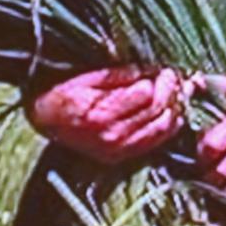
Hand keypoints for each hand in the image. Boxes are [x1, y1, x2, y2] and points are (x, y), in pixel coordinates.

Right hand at [28, 67, 185, 163]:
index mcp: (99, 114)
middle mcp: (111, 136)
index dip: (160, 79)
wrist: (46, 121)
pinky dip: (170, 126)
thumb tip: (148, 71)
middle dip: (171, 91)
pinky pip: (156, 142)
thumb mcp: (85, 78)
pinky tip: (175, 111)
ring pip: (162, 128)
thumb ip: (118, 76)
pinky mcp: (121, 157)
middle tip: (175, 76)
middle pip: (156, 111)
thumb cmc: (63, 93)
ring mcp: (117, 150)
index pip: (146, 94)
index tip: (166, 68)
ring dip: (176, 108)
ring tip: (179, 91)